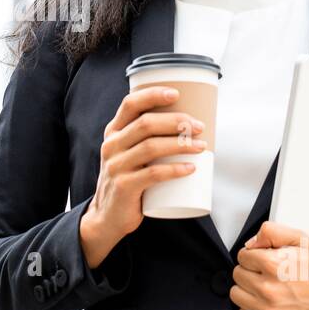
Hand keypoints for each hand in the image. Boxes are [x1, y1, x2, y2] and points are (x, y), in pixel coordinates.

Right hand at [80, 85, 209, 267]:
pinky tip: (190, 168)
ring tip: (201, 146)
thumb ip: (145, 140)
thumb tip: (188, 124)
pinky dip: (174, 170)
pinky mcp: (124, 187)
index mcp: (113, 132)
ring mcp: (116, 166)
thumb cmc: (128, 180)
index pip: (130, 104)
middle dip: (176, 122)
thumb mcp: (127, 155)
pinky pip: (152, 174)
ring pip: (150, 147)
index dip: (153, 95)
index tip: (177, 93)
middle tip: (199, 127)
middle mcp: (111, 146)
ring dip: (180, 144)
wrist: (107, 216)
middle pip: (145, 124)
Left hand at [229, 220, 308, 309]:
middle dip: (250, 270)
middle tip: (268, 273)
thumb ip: (272, 232)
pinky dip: (252, 307)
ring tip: (266, 286)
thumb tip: (250, 244)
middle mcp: (268, 289)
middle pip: (237, 274)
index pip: (242, 256)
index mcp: (273, 265)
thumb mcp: (301, 239)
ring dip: (247, 289)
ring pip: (236, 294)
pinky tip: (267, 301)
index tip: (267, 259)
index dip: (255, 255)